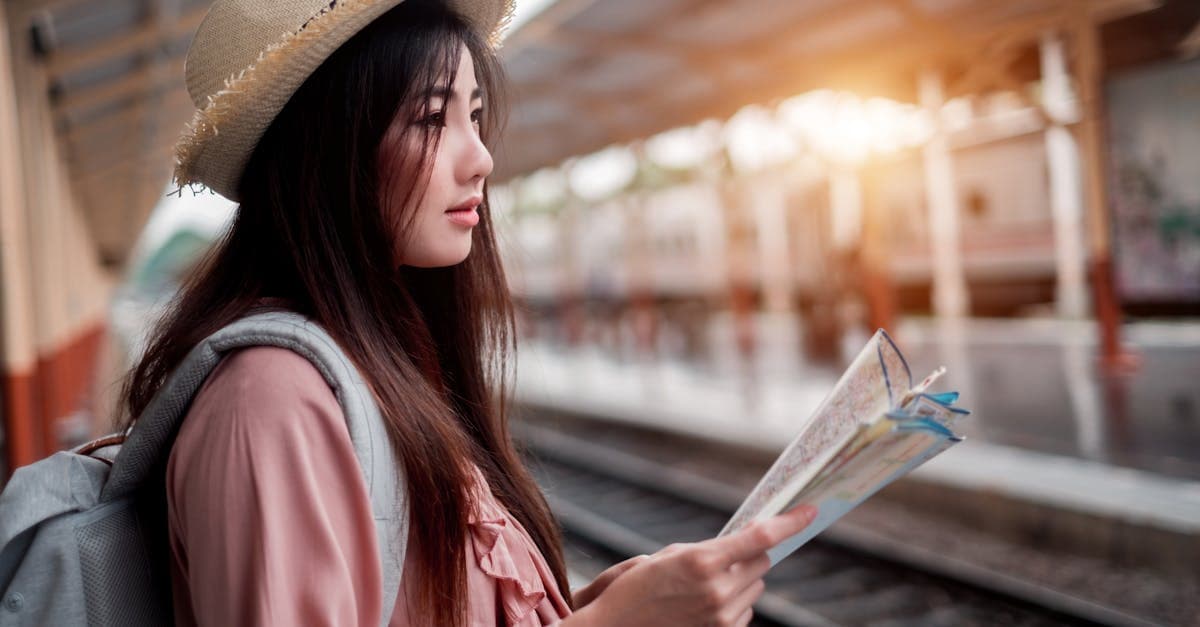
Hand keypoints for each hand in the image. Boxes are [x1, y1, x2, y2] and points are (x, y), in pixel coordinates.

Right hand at [566, 505, 816, 626]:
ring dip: (740, 581)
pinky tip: (705, 605)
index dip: (790, 522)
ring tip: (702, 588)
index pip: (761, 537)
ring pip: (755, 586)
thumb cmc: (637, 587)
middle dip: (749, 556)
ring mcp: (722, 615)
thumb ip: (710, 550)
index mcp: (702, 560)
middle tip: (722, 558)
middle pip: (761, 562)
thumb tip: (746, 544)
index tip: (811, 512)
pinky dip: (735, 603)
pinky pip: (746, 611)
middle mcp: (717, 589)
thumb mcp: (669, 556)